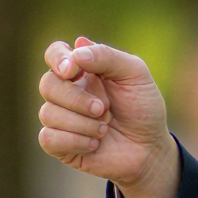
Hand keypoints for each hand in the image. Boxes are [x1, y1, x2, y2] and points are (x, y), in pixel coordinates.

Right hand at [38, 38, 179, 197]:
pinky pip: (48, 138)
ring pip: (48, 113)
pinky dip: (75, 140)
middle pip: (47, 84)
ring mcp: (61, 118)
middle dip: (76, 98)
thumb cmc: (143, 108)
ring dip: (82, 123)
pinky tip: (95, 144)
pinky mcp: (59, 144)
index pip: (55, 54)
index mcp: (83, 70)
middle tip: (104, 108)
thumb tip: (76, 49)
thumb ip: (107, 57)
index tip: (73, 70)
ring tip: (105, 129)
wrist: (150, 149)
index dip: (58, 59)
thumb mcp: (135, 75)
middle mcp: (67, 92)